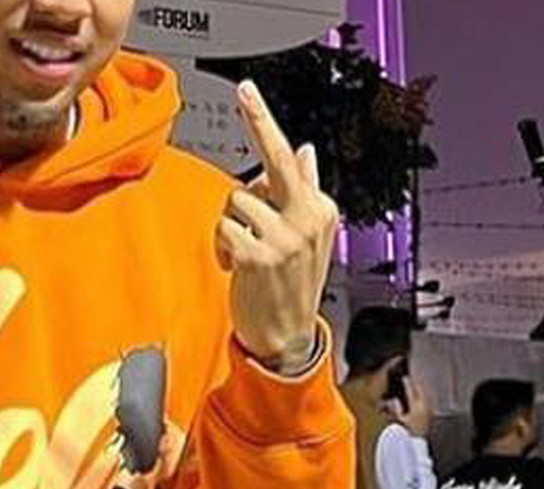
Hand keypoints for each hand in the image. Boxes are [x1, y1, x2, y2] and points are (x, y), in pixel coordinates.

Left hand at [217, 81, 339, 374]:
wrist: (287, 340)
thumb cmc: (292, 288)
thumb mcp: (308, 237)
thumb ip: (305, 193)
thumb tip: (305, 152)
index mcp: (320, 210)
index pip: (289, 158)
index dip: (264, 123)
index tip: (248, 93)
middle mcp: (307, 218)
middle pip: (273, 161)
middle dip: (258, 122)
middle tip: (244, 92)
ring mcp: (285, 237)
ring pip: (236, 202)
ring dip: (230, 225)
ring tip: (242, 253)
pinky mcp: (260, 256)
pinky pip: (225, 231)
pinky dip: (222, 248)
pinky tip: (234, 266)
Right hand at [396, 375, 432, 438]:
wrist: (417, 441)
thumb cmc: (407, 432)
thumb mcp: (399, 420)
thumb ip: (396, 408)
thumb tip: (395, 400)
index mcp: (415, 406)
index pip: (411, 391)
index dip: (407, 384)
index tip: (405, 378)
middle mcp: (423, 406)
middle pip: (421, 391)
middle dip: (417, 385)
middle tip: (414, 380)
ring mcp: (428, 410)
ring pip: (425, 395)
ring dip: (421, 391)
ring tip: (418, 387)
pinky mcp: (430, 414)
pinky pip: (428, 401)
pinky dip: (424, 398)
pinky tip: (422, 398)